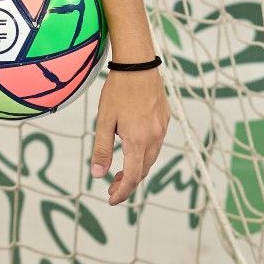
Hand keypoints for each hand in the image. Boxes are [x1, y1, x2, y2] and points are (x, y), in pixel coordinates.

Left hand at [90, 68, 169, 205]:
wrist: (138, 64)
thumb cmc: (117, 91)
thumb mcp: (104, 121)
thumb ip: (101, 149)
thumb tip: (98, 175)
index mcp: (138, 140)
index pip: (133, 177)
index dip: (123, 192)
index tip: (111, 199)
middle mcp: (154, 137)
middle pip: (144, 170)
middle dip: (128, 182)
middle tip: (111, 187)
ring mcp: (162, 128)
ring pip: (151, 158)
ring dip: (137, 169)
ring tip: (120, 172)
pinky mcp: (164, 119)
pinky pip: (156, 143)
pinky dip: (144, 154)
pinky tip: (132, 149)